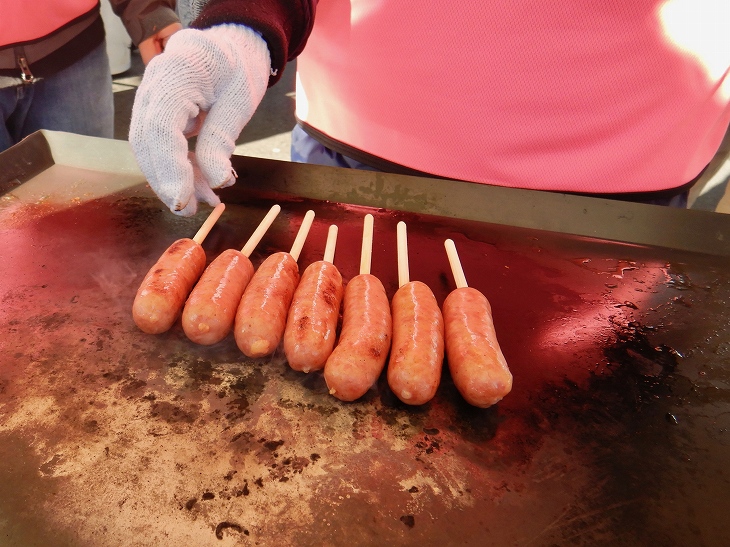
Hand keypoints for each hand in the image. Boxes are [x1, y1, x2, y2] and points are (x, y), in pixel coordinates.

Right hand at [129, 24, 270, 215]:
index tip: (183, 200)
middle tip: (190, 210)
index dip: (169, 168)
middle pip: (147, 142)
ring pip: (150, 148)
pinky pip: (160, 145)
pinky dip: (179, 168)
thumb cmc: (238, 69)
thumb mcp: (239, 102)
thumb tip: (216, 182)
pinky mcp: (155, 113)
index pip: (160, 128)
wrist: (230, 47)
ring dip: (174, 179)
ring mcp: (149, 99)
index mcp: (175, 73)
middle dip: (167, 181)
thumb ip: (221, 140)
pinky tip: (201, 185)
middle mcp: (152, 86)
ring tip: (203, 202)